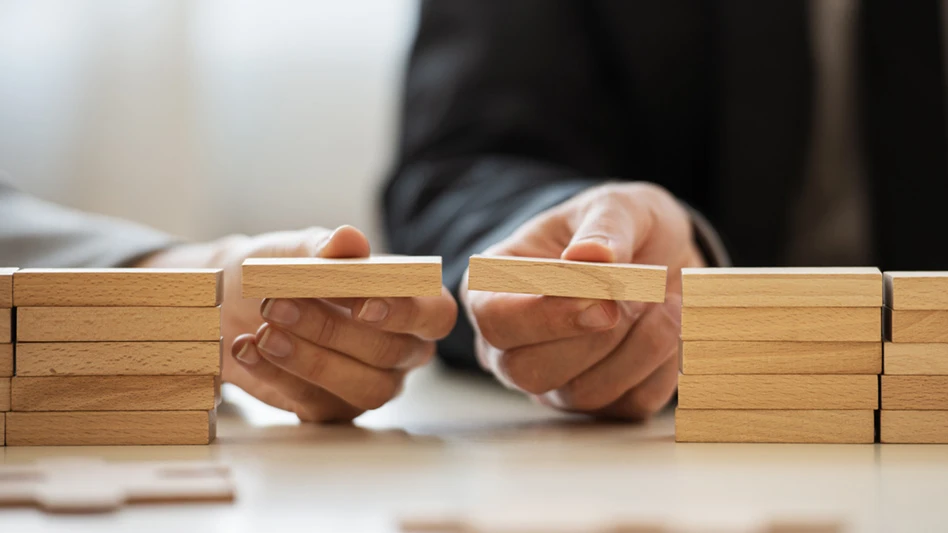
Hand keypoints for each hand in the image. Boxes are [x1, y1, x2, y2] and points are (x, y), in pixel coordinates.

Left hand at [139, 226, 457, 421]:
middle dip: (333, 329)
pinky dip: (277, 376)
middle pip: (390, 352)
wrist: (237, 301)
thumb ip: (327, 248)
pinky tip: (247, 350)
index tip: (363, 305)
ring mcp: (370, 383)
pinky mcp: (332, 409)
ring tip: (264, 332)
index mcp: (412, 302)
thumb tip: (348, 240)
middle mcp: (401, 349)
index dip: (405, 313)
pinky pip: (316, 404)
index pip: (433, 315)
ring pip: (364, 388)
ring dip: (309, 361)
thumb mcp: (299, 250)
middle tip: (278, 305)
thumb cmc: (285, 271)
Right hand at [461, 183, 704, 419]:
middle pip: (529, 371)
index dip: (547, 314)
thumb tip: (589, 258)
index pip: (495, 321)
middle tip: (639, 291)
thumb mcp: (616, 206)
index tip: (603, 290)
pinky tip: (672, 323)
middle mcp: (514, 345)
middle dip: (594, 336)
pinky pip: (632, 403)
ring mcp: (557, 382)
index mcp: (495, 289)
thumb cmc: (622, 228)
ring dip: (639, 345)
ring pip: (583, 394)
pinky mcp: (605, 404)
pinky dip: (665, 363)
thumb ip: (602, 227)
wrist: (667, 254)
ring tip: (667, 298)